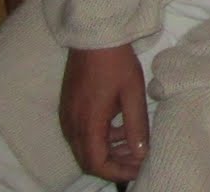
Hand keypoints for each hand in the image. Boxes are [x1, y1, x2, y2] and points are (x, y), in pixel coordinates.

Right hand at [59, 44, 148, 180]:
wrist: (94, 36)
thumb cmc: (117, 63)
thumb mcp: (132, 94)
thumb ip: (136, 126)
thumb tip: (142, 153)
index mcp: (87, 124)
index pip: (97, 163)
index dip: (118, 172)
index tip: (139, 170)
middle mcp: (71, 125)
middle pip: (88, 159)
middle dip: (114, 164)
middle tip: (138, 160)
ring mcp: (67, 116)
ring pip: (84, 148)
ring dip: (108, 151)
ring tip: (134, 144)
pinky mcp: (68, 108)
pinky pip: (81, 134)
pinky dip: (99, 139)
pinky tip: (119, 128)